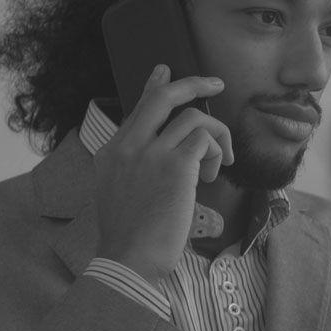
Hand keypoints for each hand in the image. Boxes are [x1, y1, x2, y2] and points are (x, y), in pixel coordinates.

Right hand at [92, 64, 234, 281]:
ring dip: (217, 138)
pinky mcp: (175, 166)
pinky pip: (206, 139)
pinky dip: (218, 152)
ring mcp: (149, 153)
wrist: (129, 259)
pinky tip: (214, 175)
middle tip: (215, 84)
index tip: (166, 70)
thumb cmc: (132, 239)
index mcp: (112, 152)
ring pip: (194, 118)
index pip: (137, 108)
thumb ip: (137, 171)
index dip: (155, 86)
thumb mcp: (121, 196)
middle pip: (162, 98)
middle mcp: (127, 147)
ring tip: (218, 166)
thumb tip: (170, 162)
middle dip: (193, 84)